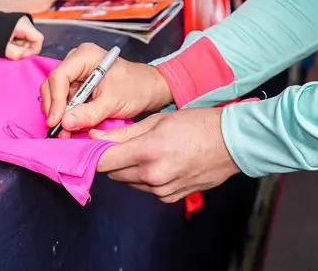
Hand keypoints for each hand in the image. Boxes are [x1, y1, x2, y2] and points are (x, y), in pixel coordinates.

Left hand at [5, 16, 43, 58]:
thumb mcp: (2, 45)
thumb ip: (15, 52)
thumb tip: (25, 55)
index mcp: (24, 25)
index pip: (39, 39)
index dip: (33, 50)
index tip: (22, 55)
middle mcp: (25, 22)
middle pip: (32, 40)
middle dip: (24, 49)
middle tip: (12, 52)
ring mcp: (20, 23)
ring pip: (27, 40)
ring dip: (19, 47)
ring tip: (8, 48)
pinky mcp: (15, 26)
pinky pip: (21, 37)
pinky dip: (16, 44)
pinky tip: (8, 45)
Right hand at [40, 43, 172, 133]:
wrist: (149, 89)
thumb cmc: (136, 87)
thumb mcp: (113, 102)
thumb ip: (89, 113)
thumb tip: (65, 122)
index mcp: (85, 56)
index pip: (59, 76)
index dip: (55, 99)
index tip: (56, 121)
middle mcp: (77, 61)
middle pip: (53, 84)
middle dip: (55, 108)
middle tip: (58, 130)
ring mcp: (76, 74)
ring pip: (56, 94)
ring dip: (59, 114)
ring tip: (64, 133)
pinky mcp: (78, 86)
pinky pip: (65, 101)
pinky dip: (66, 115)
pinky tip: (69, 128)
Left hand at [92, 108, 239, 202]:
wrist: (232, 143)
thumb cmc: (198, 125)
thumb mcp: (158, 120)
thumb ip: (123, 133)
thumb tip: (96, 137)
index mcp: (148, 152)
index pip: (103, 161)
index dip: (91, 153)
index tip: (86, 145)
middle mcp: (153, 176)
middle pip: (113, 172)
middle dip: (110, 158)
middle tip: (116, 142)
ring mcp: (162, 190)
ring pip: (128, 181)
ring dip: (127, 167)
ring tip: (144, 148)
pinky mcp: (169, 197)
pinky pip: (145, 188)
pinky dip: (144, 176)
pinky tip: (158, 160)